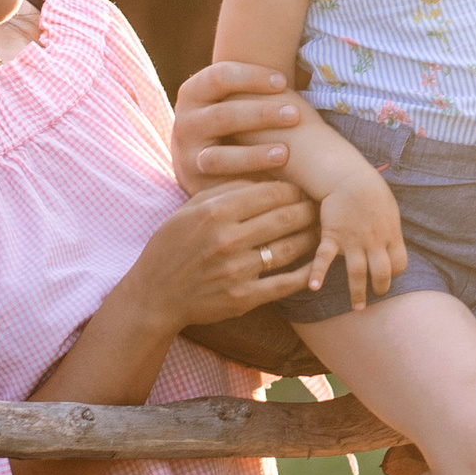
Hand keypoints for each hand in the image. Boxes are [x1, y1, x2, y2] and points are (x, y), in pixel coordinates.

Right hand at [123, 177, 320, 335]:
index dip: (294, 189)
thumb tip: (264, 176)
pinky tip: (318, 265)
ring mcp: (237, 270)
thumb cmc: (172, 246)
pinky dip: (307, 274)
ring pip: (290, 247)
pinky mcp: (244, 298)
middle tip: (319, 207)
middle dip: (309, 209)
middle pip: (287, 217)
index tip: (302, 190)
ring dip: (312, 237)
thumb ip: (225, 189)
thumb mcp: (189, 209)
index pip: (271, 192)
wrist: (155, 295)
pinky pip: (285, 283)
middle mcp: (228, 239)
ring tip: (320, 231)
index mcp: (215, 211)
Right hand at [172, 57, 303, 193]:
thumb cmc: (235, 125)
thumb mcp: (233, 100)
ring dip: (255, 152)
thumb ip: (250, 86)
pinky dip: (247, 174)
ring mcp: (186, 152)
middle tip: (295, 114)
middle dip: (262, 113)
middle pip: (223, 113)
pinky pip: (221, 179)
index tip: (284, 81)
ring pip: (219, 153)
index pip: (219, 75)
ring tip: (285, 151)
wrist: (205, 168)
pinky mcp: (193, 180)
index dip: (252, 76)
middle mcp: (184, 120)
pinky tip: (273, 176)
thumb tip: (299, 62)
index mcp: (194, 92)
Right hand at [309, 165, 406, 310]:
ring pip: (357, 273)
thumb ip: (390, 228)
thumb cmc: (370, 190)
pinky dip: (318, 273)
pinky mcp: (332, 236)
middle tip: (376, 296)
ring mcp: (353, 241)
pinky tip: (314, 287)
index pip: (400, 263)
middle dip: (380, 288)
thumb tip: (392, 242)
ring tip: (358, 308)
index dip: (396, 272)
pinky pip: (325, 258)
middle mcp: (374, 242)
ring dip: (357, 293)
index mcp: (390, 234)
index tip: (390, 275)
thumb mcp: (389, 209)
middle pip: (381, 273)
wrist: (348, 177)